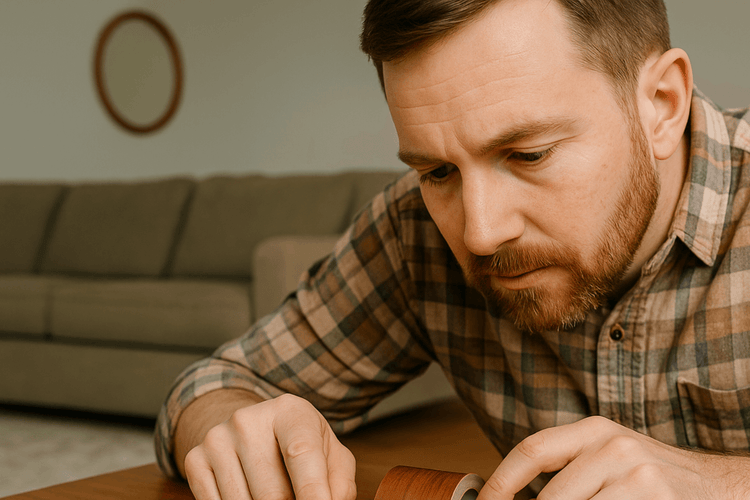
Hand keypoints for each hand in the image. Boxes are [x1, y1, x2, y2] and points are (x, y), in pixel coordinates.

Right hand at [183, 393, 356, 499]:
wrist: (252, 429)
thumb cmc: (299, 446)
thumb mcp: (329, 455)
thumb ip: (339, 483)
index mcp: (290, 412)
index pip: (301, 454)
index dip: (312, 491)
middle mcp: (249, 420)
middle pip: (273, 493)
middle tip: (293, 497)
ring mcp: (217, 438)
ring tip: (274, 491)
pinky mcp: (195, 459)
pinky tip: (249, 494)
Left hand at [478, 416, 749, 498]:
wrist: (721, 486)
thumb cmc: (654, 477)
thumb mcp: (608, 459)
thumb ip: (568, 471)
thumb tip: (518, 496)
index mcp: (592, 430)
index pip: (531, 451)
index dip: (501, 483)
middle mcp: (612, 445)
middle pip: (550, 496)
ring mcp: (636, 473)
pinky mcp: (654, 497)